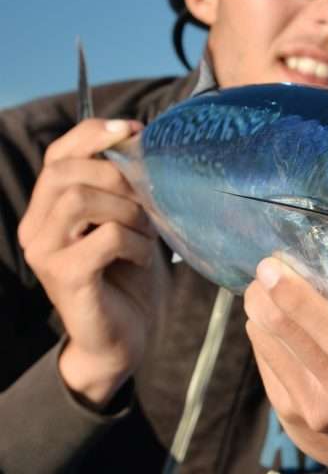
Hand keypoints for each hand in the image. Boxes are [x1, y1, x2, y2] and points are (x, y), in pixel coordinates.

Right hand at [18, 119, 163, 406]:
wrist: (123, 342)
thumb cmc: (127, 280)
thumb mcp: (124, 224)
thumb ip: (121, 189)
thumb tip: (140, 141)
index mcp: (46, 209)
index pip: (57, 155)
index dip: (93, 134)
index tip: (134, 131)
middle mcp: (35, 228)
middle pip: (67, 171)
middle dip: (118, 177)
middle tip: (148, 205)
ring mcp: (44, 252)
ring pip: (81, 198)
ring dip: (127, 210)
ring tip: (146, 234)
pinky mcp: (65, 276)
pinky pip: (105, 237)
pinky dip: (135, 243)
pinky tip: (144, 260)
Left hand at [244, 257, 327, 473]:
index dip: (304, 302)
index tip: (281, 268)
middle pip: (300, 340)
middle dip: (272, 298)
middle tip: (265, 268)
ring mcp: (320, 411)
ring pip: (274, 348)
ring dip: (259, 312)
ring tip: (261, 287)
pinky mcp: (293, 417)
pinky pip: (267, 363)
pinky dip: (261, 334)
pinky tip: (266, 317)